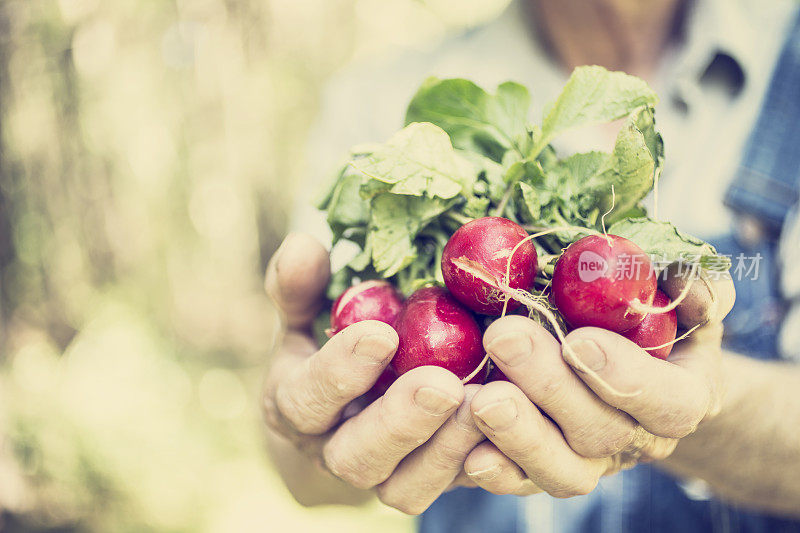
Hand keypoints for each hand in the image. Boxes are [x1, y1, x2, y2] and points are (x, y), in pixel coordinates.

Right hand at [262, 233, 484, 513]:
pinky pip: (454, 488)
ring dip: (447, 449)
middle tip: (444, 384)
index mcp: (299, 406)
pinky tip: (514, 427)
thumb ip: (301, 286)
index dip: (339, 372)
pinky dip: (485, 464)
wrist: (341, 417)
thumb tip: (303, 246)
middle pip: (358, 456)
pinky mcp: (430, 482)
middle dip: (401, 422)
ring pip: (407, 488)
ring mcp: (385, 476)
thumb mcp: (306, 315)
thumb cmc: (326, 348)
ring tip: (487, 403)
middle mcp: (337, 451)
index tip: (380, 334)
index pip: (306, 399)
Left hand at [463, 274, 734, 497]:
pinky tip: (469, 451)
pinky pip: (523, 484)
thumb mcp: (685, 296)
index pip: (668, 401)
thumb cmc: (655, 322)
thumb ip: (696, 285)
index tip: (578, 339)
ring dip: (519, 435)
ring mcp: (592, 462)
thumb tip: (681, 280)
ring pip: (562, 470)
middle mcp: (638, 439)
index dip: (625, 376)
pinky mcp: (547, 471)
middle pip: (600, 430)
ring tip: (481, 399)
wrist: (629, 368)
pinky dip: (497, 471)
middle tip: (503, 337)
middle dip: (549, 385)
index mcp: (682, 396)